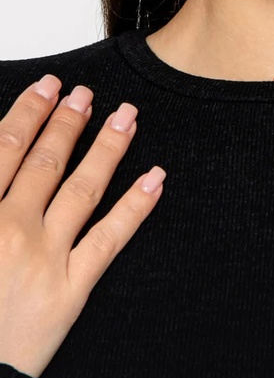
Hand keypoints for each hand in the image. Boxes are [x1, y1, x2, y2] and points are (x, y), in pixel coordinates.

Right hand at [0, 74, 164, 377]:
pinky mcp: (72, 288)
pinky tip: (156, 178)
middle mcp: (10, 231)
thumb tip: (0, 162)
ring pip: (82, 189)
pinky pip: (111, 238)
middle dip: (69, 122)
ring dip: (107, 148)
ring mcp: (45, 258)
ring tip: (126, 118)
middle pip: (45, 163)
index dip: (29, 114)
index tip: (49, 89)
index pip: (3, 150)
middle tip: (87, 94)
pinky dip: (137, 206)